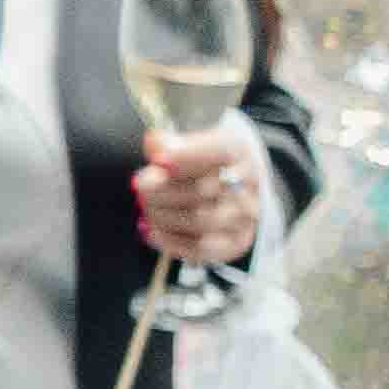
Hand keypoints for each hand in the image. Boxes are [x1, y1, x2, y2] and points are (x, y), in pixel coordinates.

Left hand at [133, 117, 267, 266]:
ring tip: (146, 205)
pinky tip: (149, 229)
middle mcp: (248, 183)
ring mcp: (246, 215)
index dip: (188, 156)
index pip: (220, 150)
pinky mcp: (236, 242)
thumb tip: (155, 142)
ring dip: (163, 214)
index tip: (158, 161)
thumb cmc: (196, 159)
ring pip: (200, 220)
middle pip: (202, 189)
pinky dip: (169, 240)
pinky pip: (201, 248)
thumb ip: (167, 142)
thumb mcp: (183, 140)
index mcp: (238, 149)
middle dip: (161, 189)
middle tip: (140, 185)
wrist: (223, 182)